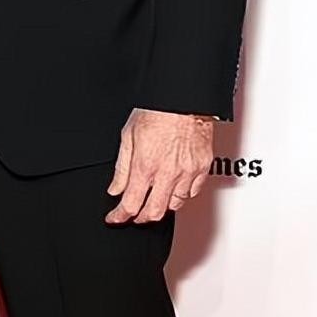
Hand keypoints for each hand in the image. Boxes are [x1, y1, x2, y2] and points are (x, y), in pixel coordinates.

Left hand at [105, 107, 213, 223]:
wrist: (184, 98)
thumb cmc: (156, 111)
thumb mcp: (128, 135)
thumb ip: (122, 167)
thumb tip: (115, 189)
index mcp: (146, 165)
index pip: (131, 204)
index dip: (120, 216)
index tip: (114, 218)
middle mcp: (168, 173)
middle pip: (154, 212)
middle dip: (141, 217)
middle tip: (133, 213)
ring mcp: (188, 173)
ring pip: (175, 205)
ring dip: (162, 206)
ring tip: (153, 198)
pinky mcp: (202, 169)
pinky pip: (192, 193)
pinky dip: (181, 195)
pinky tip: (173, 188)